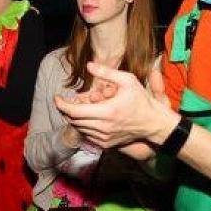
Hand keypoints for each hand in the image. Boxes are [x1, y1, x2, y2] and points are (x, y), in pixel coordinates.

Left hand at [54, 62, 175, 149]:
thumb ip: (106, 72)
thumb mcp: (127, 80)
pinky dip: (83, 126)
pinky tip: (88, 117)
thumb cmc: (141, 100)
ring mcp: (104, 138)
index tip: (56, 97)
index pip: (74, 111)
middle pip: (74, 120)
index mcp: (107, 111)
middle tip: (67, 100)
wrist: (153, 123)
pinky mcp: (106, 144)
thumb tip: (88, 65)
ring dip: (75, 117)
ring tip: (79, 106)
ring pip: (79, 128)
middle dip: (66, 109)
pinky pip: (87, 135)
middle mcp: (103, 127)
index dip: (61, 104)